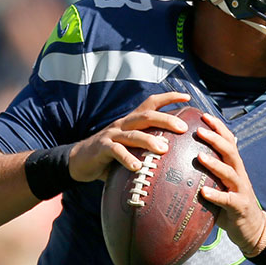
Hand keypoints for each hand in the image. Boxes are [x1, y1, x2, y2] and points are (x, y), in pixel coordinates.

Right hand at [68, 92, 190, 180]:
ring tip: (164, 150)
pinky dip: (127, 158)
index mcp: (132, 121)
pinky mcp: (101, 148)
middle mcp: (123, 124)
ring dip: (149, 141)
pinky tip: (137, 167)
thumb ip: (147, 149)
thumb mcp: (130, 148)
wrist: (78, 161)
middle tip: (183, 128)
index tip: (187, 97)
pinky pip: (116, 151)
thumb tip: (176, 160)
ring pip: (133, 134)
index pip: (151, 104)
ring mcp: (112, 135)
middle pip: (147, 116)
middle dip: (166, 120)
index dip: (169, 98)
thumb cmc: (111, 156)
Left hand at [196, 113, 265, 254]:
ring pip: (229, 172)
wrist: (252, 229)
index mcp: (234, 167)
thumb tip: (181, 161)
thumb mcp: (220, 185)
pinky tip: (203, 192)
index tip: (203, 115)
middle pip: (230, 151)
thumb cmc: (230, 206)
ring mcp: (241, 190)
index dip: (218, 127)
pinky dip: (216, 195)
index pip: (228, 141)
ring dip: (215, 164)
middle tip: (199, 130)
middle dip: (216, 138)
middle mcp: (239, 174)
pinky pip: (228, 199)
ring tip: (199, 156)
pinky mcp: (240, 207)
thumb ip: (208, 174)